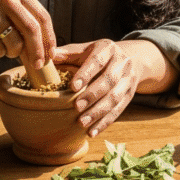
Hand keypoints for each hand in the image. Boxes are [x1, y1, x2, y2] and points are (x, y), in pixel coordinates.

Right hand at [0, 0, 56, 69]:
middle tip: (38, 65)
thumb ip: (25, 18)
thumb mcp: (6, 2)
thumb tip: (46, 50)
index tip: (51, 55)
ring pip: (15, 44)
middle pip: (32, 31)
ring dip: (12, 52)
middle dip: (38, 52)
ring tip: (2, 43)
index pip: (42, 17)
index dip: (49, 39)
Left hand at [53, 39, 178, 136]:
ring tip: (82, 122)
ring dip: (98, 112)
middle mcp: (122, 62)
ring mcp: (129, 79)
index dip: (86, 73)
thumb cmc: (97, 55)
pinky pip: (119, 110)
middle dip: (93, 95)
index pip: (98, 60)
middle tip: (77, 107)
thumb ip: (67, 54)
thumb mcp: (84, 50)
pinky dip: (105, 122)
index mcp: (108, 48)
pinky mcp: (130, 94)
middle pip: (109, 80)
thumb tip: (49, 57)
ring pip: (116, 97)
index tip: (73, 86)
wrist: (127, 58)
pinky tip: (92, 132)